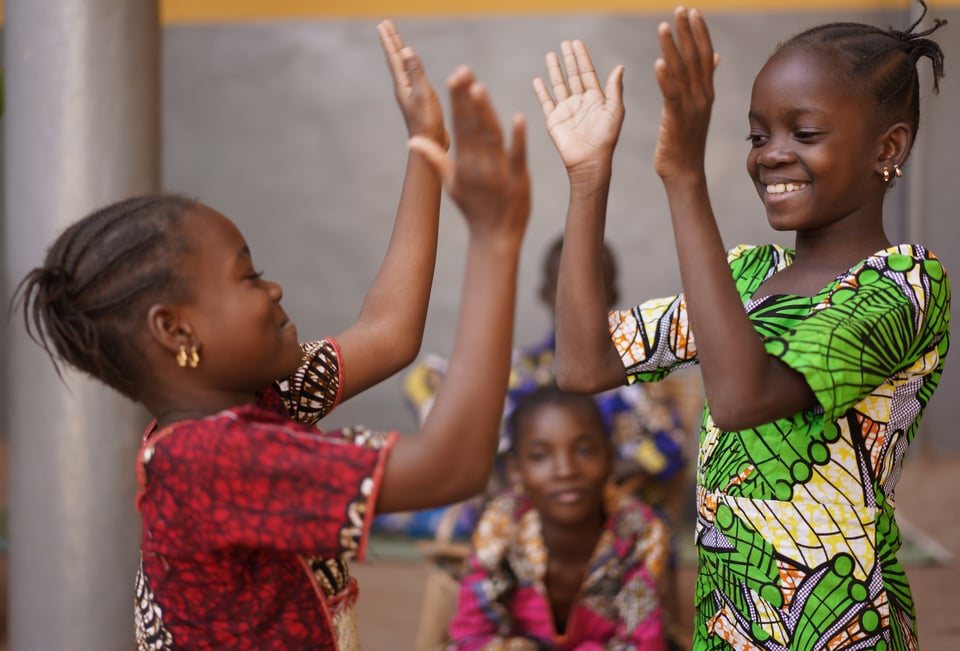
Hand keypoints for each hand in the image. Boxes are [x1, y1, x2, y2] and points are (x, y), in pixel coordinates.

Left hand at [377, 19, 448, 147]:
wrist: (430, 145)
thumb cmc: (427, 123)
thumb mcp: (423, 94)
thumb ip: (416, 72)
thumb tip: (407, 50)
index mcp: (403, 85)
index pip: (394, 57)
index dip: (390, 40)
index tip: (383, 23)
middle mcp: (404, 88)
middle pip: (396, 59)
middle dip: (391, 41)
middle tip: (385, 24)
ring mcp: (411, 94)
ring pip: (403, 67)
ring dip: (400, 52)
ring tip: (398, 42)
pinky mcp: (419, 100)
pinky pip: (413, 76)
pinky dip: (411, 66)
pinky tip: (414, 68)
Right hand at [409, 67, 529, 243]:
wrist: (495, 237)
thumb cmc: (473, 208)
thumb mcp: (451, 184)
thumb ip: (434, 159)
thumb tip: (412, 140)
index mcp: (463, 164)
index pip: (459, 127)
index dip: (456, 102)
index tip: (454, 77)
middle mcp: (479, 166)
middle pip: (472, 127)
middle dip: (467, 100)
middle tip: (462, 71)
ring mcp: (499, 173)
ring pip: (491, 138)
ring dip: (485, 113)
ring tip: (478, 87)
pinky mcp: (519, 180)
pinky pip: (518, 156)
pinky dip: (518, 138)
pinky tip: (518, 118)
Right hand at [532, 40, 623, 176]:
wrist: (588, 160)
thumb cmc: (605, 138)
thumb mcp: (614, 110)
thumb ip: (614, 88)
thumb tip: (620, 67)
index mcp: (596, 99)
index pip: (587, 73)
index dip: (582, 57)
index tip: (577, 43)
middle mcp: (580, 102)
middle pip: (573, 76)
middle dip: (569, 59)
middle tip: (565, 43)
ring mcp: (566, 110)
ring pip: (559, 85)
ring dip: (555, 70)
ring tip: (551, 55)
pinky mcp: (554, 120)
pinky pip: (546, 102)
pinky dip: (541, 91)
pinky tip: (537, 80)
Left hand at [653, 7, 719, 179]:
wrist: (685, 171)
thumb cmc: (687, 140)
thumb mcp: (698, 108)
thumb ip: (705, 81)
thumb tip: (715, 57)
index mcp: (706, 91)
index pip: (704, 55)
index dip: (699, 32)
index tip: (692, 11)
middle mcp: (702, 96)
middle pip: (696, 57)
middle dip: (688, 31)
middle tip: (681, 8)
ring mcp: (691, 107)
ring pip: (682, 72)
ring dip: (673, 48)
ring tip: (663, 26)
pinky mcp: (677, 120)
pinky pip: (672, 96)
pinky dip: (665, 79)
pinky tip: (658, 63)